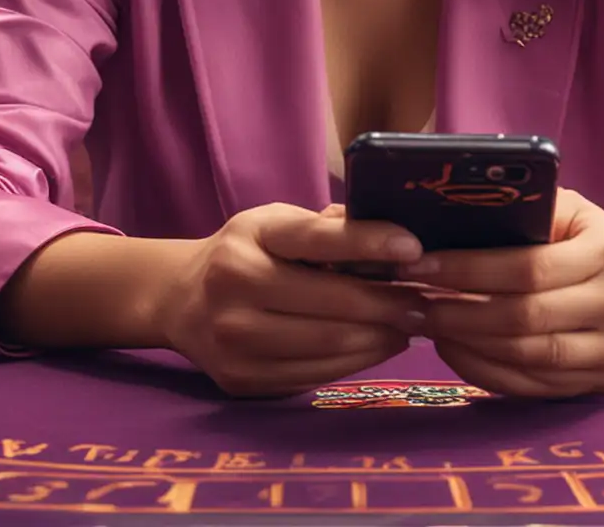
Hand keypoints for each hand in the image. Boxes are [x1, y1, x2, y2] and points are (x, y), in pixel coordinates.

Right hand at [154, 203, 430, 397]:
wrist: (179, 300)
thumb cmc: (243, 252)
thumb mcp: (274, 223)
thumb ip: (326, 227)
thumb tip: (393, 241)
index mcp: (248, 239)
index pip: (316, 239)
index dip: (368, 241)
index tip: (414, 247)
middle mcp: (235, 288)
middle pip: (331, 303)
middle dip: (388, 303)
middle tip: (424, 301)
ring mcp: (234, 340)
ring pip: (329, 345)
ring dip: (380, 338)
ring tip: (408, 325)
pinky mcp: (242, 379)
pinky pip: (315, 374)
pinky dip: (355, 361)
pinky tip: (376, 346)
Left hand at [402, 188, 603, 397]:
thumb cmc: (595, 240)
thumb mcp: (573, 210)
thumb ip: (526, 208)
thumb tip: (448, 211)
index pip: (527, 267)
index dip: (467, 269)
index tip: (418, 265)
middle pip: (524, 318)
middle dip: (456, 312)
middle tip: (409, 302)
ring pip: (527, 358)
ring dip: (465, 345)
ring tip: (424, 326)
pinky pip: (535, 387)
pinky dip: (486, 373)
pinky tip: (454, 352)